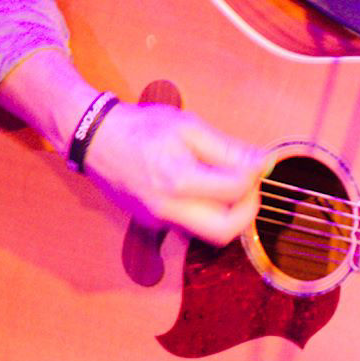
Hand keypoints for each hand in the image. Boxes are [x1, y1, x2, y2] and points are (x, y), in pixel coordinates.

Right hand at [82, 101, 268, 247]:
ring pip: (208, 233)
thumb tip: (263, 163)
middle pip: (225, 232)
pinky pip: (190, 225)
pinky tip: (201, 186)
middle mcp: (167, 209)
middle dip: (247, 211)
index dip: (254, 177)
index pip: (235, 191)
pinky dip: (205, 211)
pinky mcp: (153, 224)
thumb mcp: (189, 127)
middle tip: (249, 187)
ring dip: (227, 214)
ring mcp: (158, 220)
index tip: (256, 163)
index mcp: (178, 180)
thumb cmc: (141, 128)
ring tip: (226, 184)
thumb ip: (228, 149)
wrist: (96, 140)